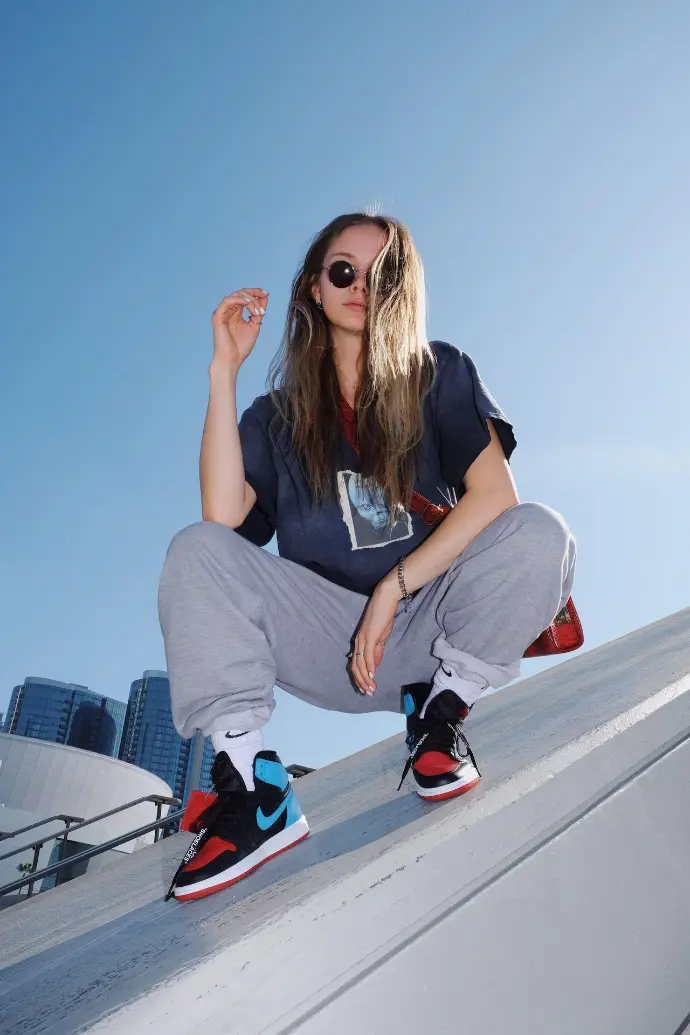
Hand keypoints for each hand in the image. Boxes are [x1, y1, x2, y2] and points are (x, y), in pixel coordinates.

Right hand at [211, 289, 268, 370]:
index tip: (267, 294)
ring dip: (249, 300)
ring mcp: (222, 312)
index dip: (256, 293)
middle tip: (263, 304)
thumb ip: (258, 313)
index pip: (245, 296)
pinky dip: (239, 299)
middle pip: (240, 292)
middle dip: (254, 294)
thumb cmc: (241, 347)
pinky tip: (248, 305)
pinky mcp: (218, 316)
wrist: (232, 360)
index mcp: (235, 313)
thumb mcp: (254, 326)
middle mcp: (228, 311)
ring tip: (257, 311)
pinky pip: (227, 301)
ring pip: (235, 295)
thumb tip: (265, 298)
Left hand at [349, 578, 400, 695]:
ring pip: (360, 664)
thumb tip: (375, 664)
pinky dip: (369, 668)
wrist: (386, 599)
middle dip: (361, 682)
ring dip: (365, 679)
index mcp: (360, 642)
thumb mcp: (381, 636)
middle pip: (355, 667)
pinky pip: (368, 656)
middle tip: (368, 693)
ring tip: (371, 690)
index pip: (356, 663)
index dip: (360, 677)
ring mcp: (363, 639)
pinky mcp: (370, 637)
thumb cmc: (384, 615)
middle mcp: (358, 642)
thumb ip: (378, 649)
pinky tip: (372, 677)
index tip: (366, 688)